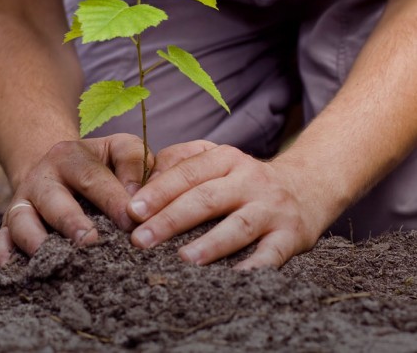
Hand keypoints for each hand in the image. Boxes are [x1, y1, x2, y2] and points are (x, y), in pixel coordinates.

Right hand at [0, 133, 152, 264]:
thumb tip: (137, 202)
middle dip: (71, 222)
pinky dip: (3, 252)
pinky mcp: (9, 223)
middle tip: (91, 242)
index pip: (92, 177)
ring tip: (57, 260)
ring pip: (22, 220)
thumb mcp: (118, 149)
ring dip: (37, 241)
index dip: (112, 200)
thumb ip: (133, 164)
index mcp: (70, 156)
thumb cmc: (99, 164)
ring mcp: (22, 201)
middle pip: (53, 200)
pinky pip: (0, 238)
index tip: (131, 222)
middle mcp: (42, 177)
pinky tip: (11, 267)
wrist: (56, 167)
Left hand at [127, 141, 328, 269]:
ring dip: (210, 243)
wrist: (307, 186)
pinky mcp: (292, 235)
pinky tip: (233, 279)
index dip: (158, 191)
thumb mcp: (217, 160)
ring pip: (238, 226)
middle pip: (206, 198)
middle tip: (141, 240)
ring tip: (182, 259)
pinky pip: (272, 254)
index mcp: (226, 159)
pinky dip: (254, 267)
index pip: (187, 173)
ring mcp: (272, 207)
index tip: (132, 211)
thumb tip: (141, 184)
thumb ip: (181, 164)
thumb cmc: (244, 179)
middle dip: (171, 219)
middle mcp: (250, 179)